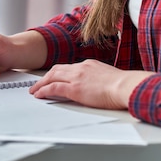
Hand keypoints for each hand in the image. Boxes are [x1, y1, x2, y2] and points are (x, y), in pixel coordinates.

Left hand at [29, 60, 154, 109]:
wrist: (126, 86)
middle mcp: (81, 68)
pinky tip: (38, 95)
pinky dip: (44, 90)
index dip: (59, 73)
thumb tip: (100, 87)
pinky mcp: (74, 88)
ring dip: (41, 83)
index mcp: (89, 65)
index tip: (54, 78)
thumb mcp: (110, 77)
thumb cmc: (124, 85)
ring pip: (52, 76)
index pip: (69, 67)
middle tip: (38, 84)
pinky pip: (53, 88)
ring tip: (34, 90)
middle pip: (57, 69)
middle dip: (46, 76)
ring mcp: (76, 77)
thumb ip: (100, 79)